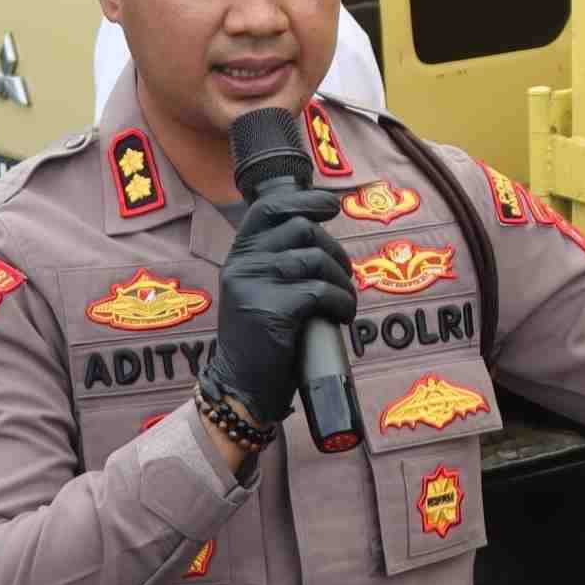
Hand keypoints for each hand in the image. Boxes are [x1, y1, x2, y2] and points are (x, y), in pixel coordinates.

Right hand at [197, 184, 354, 426]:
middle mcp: (242, 262)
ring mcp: (253, 284)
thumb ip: (280, 259)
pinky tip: (342, 317)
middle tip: (344, 278)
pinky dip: (342, 303)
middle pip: (304, 230)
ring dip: (343, 281)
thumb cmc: (263, 336)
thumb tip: (321, 233)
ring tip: (343, 303)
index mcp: (240, 253)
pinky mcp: (271, 310)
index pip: (270, 207)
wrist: (242, 385)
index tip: (332, 206)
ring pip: (316, 260)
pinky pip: (321, 292)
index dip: (305, 199)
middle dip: (336, 252)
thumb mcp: (262, 288)